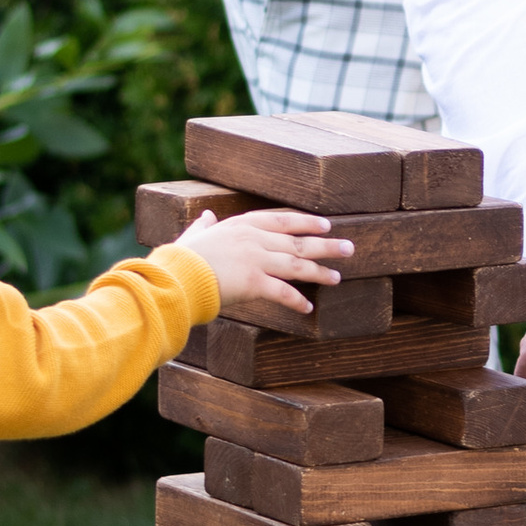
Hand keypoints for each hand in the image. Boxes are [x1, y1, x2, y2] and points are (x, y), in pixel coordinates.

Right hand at [180, 207, 351, 320]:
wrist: (175, 277)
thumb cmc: (180, 260)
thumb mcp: (194, 236)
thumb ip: (203, 227)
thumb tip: (206, 217)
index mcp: (242, 225)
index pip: (283, 220)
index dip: (307, 222)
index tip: (326, 224)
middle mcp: (254, 240)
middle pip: (299, 242)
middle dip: (326, 245)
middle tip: (350, 248)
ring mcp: (256, 260)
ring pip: (298, 266)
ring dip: (320, 272)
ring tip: (338, 277)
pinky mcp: (255, 283)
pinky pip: (283, 293)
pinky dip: (297, 301)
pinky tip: (308, 308)